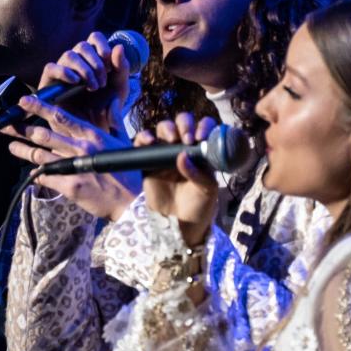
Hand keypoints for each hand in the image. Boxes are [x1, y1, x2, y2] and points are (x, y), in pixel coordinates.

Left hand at [2, 97, 140, 220]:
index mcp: (91, 135)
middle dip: (23, 128)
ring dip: (23, 150)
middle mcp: (80, 148)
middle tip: (7, 124)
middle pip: (45, 134)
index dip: (40, 107)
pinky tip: (30, 173)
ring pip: (41, 155)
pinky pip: (47, 178)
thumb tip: (111, 100)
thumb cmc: (129, 170)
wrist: (132, 200)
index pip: (61, 116)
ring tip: (11, 146)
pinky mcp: (71, 186)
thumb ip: (114, 119)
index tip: (24, 101)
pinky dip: (37, 175)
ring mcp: (74, 167)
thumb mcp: (123, 140)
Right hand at [36, 31, 130, 131]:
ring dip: (84, 69)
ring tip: (93, 86)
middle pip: (82, 46)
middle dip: (95, 62)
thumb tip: (119, 46)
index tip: (109, 63)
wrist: (94, 130)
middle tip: (103, 81)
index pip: (94, 38)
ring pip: (69, 55)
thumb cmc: (107, 108)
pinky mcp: (49, 84)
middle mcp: (77, 62)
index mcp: (93, 58)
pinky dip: (64, 71)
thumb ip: (122, 68)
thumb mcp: (120, 88)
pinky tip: (75, 81)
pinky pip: (51, 68)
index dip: (102, 45)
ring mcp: (62, 71)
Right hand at [136, 114, 218, 246]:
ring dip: (167, 128)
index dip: (203, 127)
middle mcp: (184, 149)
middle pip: (182, 124)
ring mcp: (165, 155)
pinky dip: (144, 137)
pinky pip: (143, 143)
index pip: (204, 129)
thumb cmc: (198, 207)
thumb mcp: (207, 190)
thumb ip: (198, 173)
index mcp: (202, 153)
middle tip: (186, 138)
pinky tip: (150, 141)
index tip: (201, 137)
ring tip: (171, 139)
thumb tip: (182, 155)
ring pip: (163, 129)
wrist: (180, 226)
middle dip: (184, 125)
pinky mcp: (148, 163)